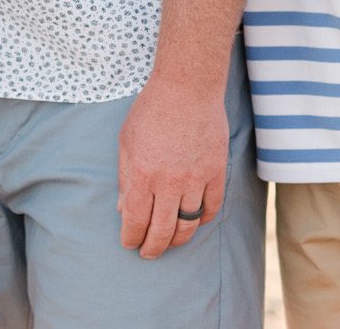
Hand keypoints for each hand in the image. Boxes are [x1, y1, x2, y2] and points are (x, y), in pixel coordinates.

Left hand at [117, 75, 226, 259]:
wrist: (187, 87)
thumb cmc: (151, 110)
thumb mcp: (126, 142)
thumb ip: (125, 178)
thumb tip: (123, 210)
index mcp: (143, 174)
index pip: (136, 221)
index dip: (131, 238)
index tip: (129, 243)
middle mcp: (170, 181)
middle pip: (163, 230)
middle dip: (153, 248)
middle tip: (148, 253)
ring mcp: (196, 178)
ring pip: (189, 224)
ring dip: (178, 239)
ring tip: (170, 242)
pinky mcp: (216, 171)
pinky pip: (212, 208)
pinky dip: (202, 220)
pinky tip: (193, 221)